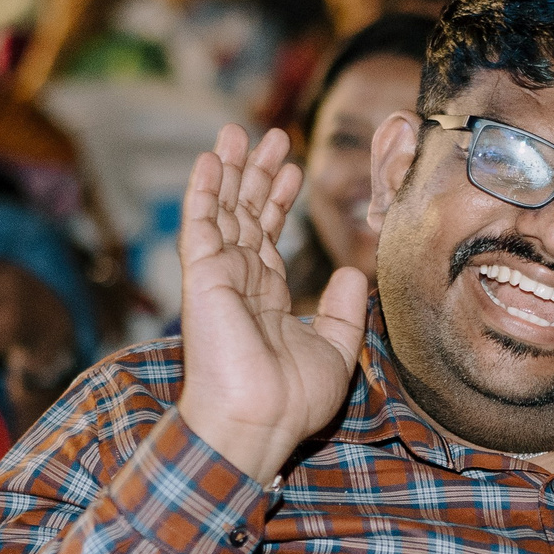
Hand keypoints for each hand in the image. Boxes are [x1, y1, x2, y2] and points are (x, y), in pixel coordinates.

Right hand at [171, 124, 368, 482]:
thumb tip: (353, 272)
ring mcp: (219, 279)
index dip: (280, 201)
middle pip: (246, 215)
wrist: (259, 421)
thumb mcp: (336, 351)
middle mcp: (241, 283)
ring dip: (231, 170)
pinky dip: (204, 191)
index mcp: (267, 299)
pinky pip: (201, 225)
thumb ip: (344, 311)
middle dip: (258, 175)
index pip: (270, 236)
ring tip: (238, 133)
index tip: (294, 169)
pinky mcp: (203, 278)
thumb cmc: (291, 401)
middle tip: (271, 137)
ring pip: (223, 211)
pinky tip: (212, 160)